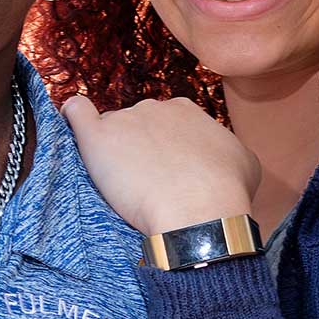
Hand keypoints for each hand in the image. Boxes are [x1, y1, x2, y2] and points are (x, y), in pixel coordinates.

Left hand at [62, 95, 260, 235]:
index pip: (164, 124)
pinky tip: (73, 123)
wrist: (199, 211)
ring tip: (121, 186)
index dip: (162, 151)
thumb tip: (221, 156)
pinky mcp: (98, 136)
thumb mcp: (245, 163)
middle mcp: (154, 107)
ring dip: (113, 152)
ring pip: (110, 131)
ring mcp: (125, 118)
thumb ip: (226, 150)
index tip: (165, 175)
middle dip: (137, 151)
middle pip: (135, 126)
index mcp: (186, 111)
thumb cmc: (226, 192)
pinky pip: (76, 112)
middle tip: (145, 186)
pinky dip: (74, 115)